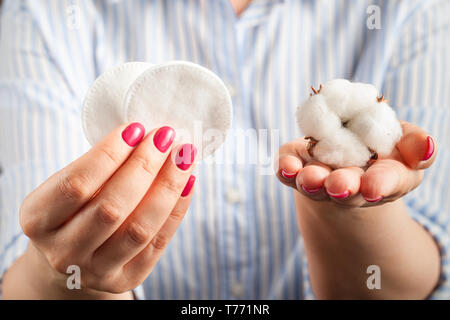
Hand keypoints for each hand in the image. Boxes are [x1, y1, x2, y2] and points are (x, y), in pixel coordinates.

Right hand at [11, 123, 196, 297]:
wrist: (70, 258)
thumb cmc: (72, 210)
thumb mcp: (67, 186)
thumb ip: (98, 166)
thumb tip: (146, 135)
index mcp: (38, 219)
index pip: (76, 184)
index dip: (109, 154)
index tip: (136, 129)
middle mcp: (63, 251)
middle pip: (111, 207)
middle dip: (144, 166)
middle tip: (165, 136)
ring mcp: (95, 271)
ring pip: (139, 228)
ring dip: (167, 187)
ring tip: (183, 155)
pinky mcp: (126, 279)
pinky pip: (158, 242)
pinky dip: (177, 209)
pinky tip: (187, 181)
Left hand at [276, 121, 436, 206]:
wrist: (344, 151)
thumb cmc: (381, 147)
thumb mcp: (405, 142)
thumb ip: (415, 143)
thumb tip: (425, 146)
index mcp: (381, 179)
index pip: (384, 183)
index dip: (380, 184)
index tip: (373, 186)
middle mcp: (348, 185)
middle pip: (345, 190)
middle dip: (343, 187)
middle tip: (339, 186)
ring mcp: (319, 178)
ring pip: (314, 184)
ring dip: (310, 181)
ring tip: (309, 178)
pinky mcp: (296, 167)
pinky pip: (288, 170)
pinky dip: (285, 168)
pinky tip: (285, 165)